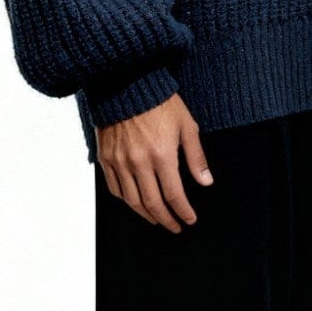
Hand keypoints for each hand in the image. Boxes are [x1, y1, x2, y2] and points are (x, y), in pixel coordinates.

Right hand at [97, 93, 212, 231]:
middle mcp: (138, 162)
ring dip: (145, 215)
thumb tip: (206, 182)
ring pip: (131, 201)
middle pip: (152, 203)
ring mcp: (119, 161)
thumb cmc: (160, 102)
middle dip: (166, 219)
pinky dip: (126, 201)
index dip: (183, 212)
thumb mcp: (187, 125)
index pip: (174, 195)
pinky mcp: (106, 157)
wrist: (126, 84)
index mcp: (162, 155)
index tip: (189, 219)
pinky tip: (135, 203)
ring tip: (157, 219)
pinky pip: (114, 188)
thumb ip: (196, 157)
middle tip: (175, 226)